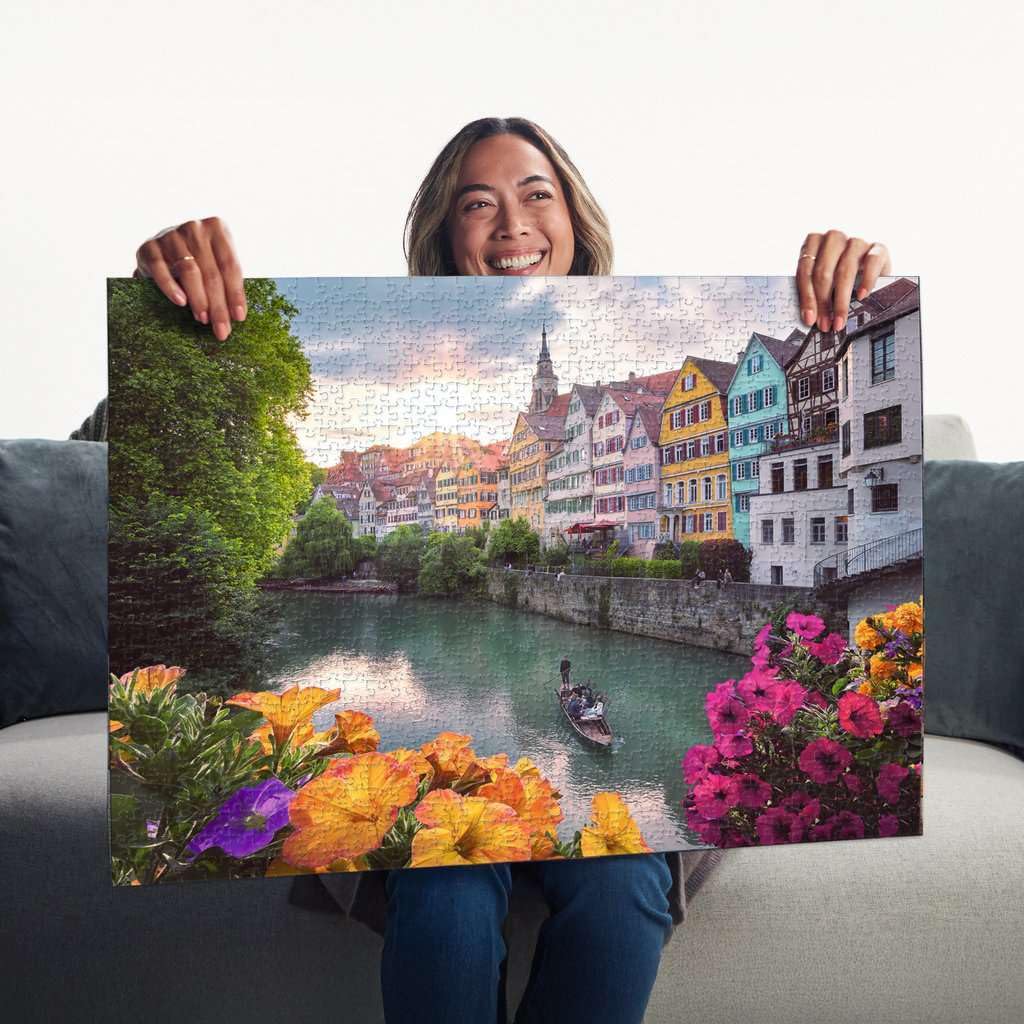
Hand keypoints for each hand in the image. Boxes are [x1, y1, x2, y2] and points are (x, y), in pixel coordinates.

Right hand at [133, 217, 244, 340]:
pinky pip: (160, 268)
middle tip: (222, 329)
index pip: (230, 266)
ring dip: (198, 299)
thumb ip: (225, 282)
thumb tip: (236, 316)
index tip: (239, 317)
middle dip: (218, 305)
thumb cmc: (197, 261)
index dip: (236, 293)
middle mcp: (194, 228)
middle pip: (211, 272)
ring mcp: (170, 235)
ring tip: (203, 319)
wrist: (160, 250)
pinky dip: (170, 287)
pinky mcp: (149, 246)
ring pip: (189, 271)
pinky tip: (180, 302)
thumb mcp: (215, 265)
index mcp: (217, 229)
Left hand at [796, 230, 891, 332]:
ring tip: (839, 321)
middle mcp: (834, 238)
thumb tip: (808, 318)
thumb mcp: (822, 280)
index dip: (807, 296)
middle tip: (824, 324)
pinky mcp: (878, 248)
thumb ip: (812, 291)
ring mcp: (856, 241)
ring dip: (841, 300)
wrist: (869, 269)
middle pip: (824, 271)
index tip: (809, 319)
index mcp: (813, 242)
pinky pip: (872, 262)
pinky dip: (866, 281)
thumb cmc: (837, 276)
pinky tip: (861, 296)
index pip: (805, 269)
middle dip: (823, 302)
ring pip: (845, 271)